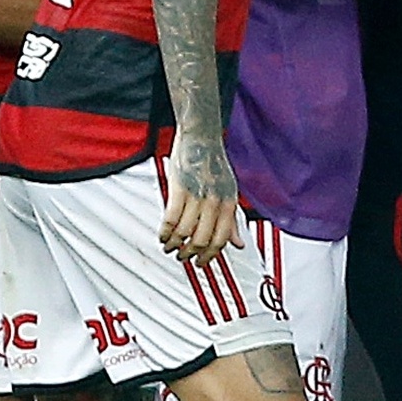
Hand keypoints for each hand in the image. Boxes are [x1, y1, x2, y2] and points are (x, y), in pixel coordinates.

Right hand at [159, 133, 243, 265]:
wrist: (201, 137)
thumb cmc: (214, 163)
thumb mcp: (229, 192)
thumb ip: (233, 220)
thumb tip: (239, 244)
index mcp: (229, 203)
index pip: (222, 240)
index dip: (210, 256)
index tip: (201, 263)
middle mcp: (215, 202)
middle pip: (202, 240)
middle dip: (190, 254)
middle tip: (182, 257)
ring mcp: (197, 195)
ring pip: (185, 232)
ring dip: (174, 245)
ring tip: (169, 247)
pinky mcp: (179, 189)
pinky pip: (170, 219)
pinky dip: (165, 232)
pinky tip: (162, 235)